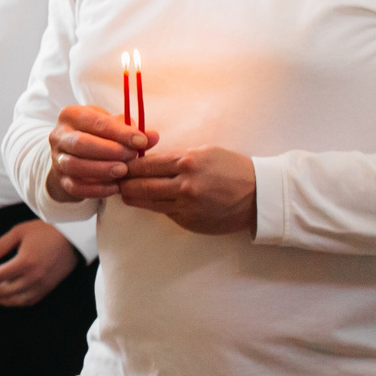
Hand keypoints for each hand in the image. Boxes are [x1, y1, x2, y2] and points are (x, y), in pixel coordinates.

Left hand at [0, 220, 79, 307]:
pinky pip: (29, 300)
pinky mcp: (49, 288)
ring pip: (16, 299)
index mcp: (25, 262)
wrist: (73, 237)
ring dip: (0, 300)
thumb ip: (0, 246)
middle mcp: (33, 277)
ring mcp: (42, 285)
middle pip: (5, 291)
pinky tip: (6, 299)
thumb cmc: (45, 231)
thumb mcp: (20, 232)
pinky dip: (15, 302)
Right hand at [45, 103, 153, 202]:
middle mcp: (59, 135)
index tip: (140, 141)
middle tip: (131, 157)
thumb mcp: (112, 127)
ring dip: (101, 169)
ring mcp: (57, 158)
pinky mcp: (60, 179)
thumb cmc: (97, 135)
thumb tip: (152, 136)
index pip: (95, 122)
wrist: (73, 154)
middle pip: (80, 143)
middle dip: (109, 151)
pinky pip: (75, 186)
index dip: (119, 132)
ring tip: (123, 172)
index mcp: (72, 115)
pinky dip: (96, 189)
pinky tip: (114, 188)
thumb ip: (132, 131)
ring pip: (74, 165)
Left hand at [117, 146, 257, 235]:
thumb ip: (175, 157)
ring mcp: (186, 207)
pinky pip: (164, 213)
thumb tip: (145, 160)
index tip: (117, 164)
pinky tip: (156, 200)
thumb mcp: (204, 152)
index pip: (143, 165)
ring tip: (127, 191)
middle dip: (122, 183)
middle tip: (115, 180)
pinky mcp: (189, 222)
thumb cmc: (232, 168)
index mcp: (188, 163)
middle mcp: (184, 186)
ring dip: (134, 197)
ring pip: (145, 203)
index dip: (126, 165)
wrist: (259, 195)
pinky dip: (157, 206)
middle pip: (136, 186)